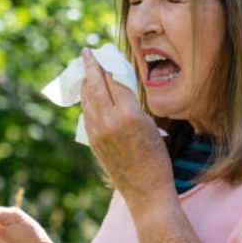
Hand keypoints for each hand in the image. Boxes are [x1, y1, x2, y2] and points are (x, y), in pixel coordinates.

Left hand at [80, 47, 173, 200]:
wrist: (145, 189)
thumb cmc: (156, 157)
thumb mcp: (150, 124)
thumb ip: (132, 105)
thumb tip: (118, 87)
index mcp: (129, 114)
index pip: (114, 82)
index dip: (108, 66)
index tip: (103, 53)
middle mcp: (110, 121)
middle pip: (96, 86)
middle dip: (90, 67)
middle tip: (86, 53)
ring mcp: (98, 133)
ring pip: (88, 100)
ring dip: (86, 83)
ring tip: (85, 70)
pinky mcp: (93, 143)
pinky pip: (87, 116)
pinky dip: (86, 101)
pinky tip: (87, 94)